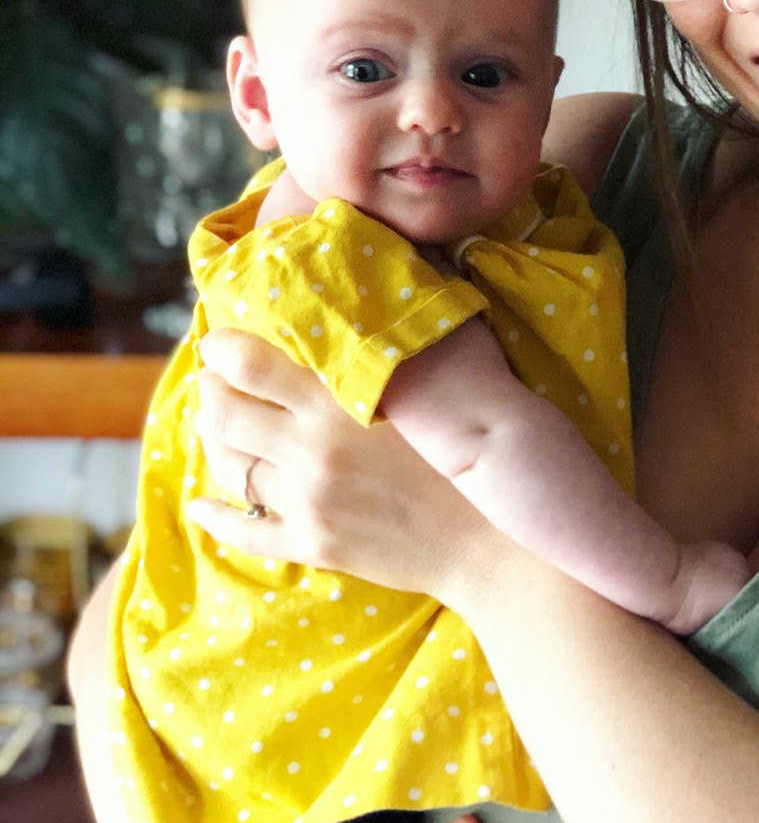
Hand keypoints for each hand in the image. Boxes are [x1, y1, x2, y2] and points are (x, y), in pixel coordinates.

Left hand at [187, 328, 498, 604]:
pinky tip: (201, 503)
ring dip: (214, 440)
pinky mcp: (313, 544)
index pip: (250, 364)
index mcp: (341, 401)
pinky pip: (243, 529)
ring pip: (229, 465)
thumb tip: (386, 278)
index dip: (223, 349)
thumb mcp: (444, 376)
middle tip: (216, 378)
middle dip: (212, 389)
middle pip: (225, 412)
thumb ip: (405, 330)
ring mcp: (308, 502)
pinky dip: (214, 514)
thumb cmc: (475, 445)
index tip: (219, 341)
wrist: (493, 540)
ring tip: (219, 424)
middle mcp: (313, 450)